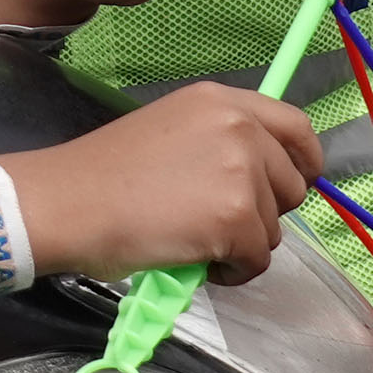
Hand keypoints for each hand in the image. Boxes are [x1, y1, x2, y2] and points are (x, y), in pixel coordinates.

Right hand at [0, 84, 323, 282]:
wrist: (68, 202)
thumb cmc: (104, 174)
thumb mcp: (170, 129)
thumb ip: (217, 142)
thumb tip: (255, 179)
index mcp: (221, 101)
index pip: (296, 126)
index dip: (304, 161)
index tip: (296, 183)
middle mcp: (240, 128)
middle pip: (292, 184)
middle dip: (264, 212)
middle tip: (215, 221)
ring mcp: (242, 173)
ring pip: (274, 228)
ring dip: (242, 245)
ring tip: (193, 240)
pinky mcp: (236, 220)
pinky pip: (257, 260)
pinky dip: (231, 272)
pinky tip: (194, 260)